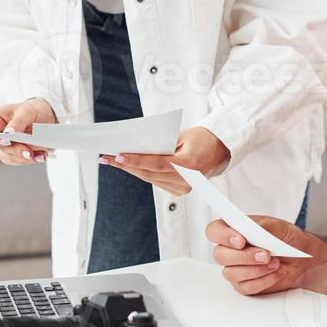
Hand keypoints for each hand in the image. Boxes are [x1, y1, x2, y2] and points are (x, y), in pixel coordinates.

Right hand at [0, 98, 56, 165]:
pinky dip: (31, 159)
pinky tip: (41, 156)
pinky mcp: (14, 153)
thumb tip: (8, 133)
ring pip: (9, 158)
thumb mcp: (26, 111)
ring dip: (25, 158)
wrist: (44, 115)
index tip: (5, 141)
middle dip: (15, 151)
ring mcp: (3, 146)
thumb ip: (17, 122)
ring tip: (41, 154)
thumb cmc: (31, 109)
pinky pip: (19, 161)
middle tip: (29, 152)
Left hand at [100, 126, 229, 194]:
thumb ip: (160, 143)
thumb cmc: (202, 139)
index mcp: (190, 164)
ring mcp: (183, 188)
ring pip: (149, 179)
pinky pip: (155, 182)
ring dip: (130, 169)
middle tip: (106, 157)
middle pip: (149, 173)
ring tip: (112, 161)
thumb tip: (135, 146)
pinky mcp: (179, 191)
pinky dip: (142, 173)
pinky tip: (129, 166)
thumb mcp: (181, 135)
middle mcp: (187, 180)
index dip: (136, 160)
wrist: (219, 151)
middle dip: (126, 164)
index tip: (118, 156)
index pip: (157, 163)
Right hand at [205, 217, 313, 294]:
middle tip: (266, 254)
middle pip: (220, 255)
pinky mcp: (244, 285)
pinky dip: (264, 280)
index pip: (214, 231)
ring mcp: (236, 268)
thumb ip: (262, 226)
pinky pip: (246, 286)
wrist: (303, 259)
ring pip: (231, 273)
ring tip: (276, 262)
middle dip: (244, 256)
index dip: (223, 236)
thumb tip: (249, 228)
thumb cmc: (288, 240)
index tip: (241, 240)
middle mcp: (231, 250)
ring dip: (256, 269)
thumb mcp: (280, 227)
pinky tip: (276, 272)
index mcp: (234, 230)